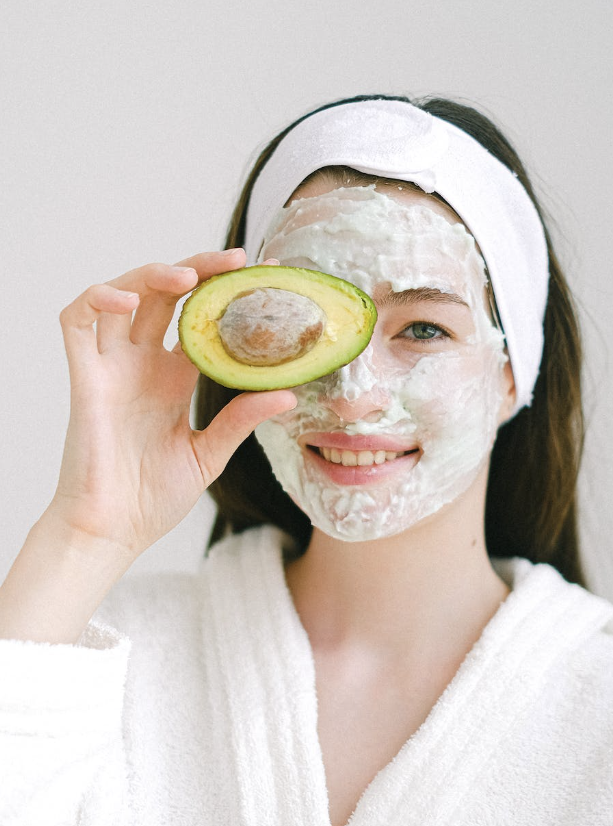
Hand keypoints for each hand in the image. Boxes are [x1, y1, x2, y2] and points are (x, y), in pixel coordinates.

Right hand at [49, 250, 295, 562]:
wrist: (114, 531)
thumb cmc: (152, 498)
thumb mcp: (209, 453)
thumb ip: (241, 419)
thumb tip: (288, 393)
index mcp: (173, 379)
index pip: (200, 320)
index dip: (225, 295)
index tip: (264, 279)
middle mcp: (143, 365)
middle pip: (165, 296)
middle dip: (198, 270)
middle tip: (236, 262)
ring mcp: (112, 368)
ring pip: (123, 295)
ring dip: (152, 274)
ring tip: (190, 276)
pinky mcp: (84, 378)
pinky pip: (77, 321)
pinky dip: (98, 298)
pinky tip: (128, 299)